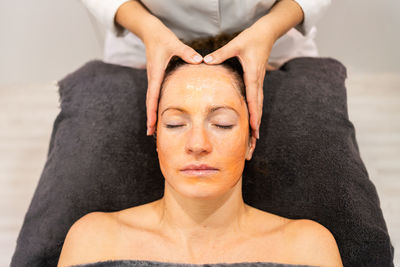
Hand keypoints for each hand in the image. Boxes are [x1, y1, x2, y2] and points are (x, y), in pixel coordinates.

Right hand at [143, 18, 202, 135]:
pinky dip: (155, 105)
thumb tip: (200, 60)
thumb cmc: (161, 38)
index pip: (152, 96)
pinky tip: (160, 112)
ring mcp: (154, 78)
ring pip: (151, 99)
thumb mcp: (174, 43)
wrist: (150, 32)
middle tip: (150, 133)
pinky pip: (155, 94)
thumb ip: (187, 52)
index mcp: (156, 74)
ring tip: (153, 128)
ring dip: (152, 113)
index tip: (151, 125)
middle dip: (150, 118)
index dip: (151, 112)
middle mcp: (153, 78)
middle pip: (150, 102)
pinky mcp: (156, 77)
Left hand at [202, 23, 277, 138]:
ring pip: (258, 108)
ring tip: (254, 141)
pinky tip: (253, 125)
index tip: (254, 130)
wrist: (266, 34)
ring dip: (256, 125)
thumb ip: (220, 53)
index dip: (253, 115)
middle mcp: (257, 83)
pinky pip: (256, 102)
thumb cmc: (251, 39)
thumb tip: (205, 60)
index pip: (253, 99)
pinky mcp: (257, 83)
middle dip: (256, 128)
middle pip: (258, 109)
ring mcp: (258, 84)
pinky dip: (255, 115)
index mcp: (253, 76)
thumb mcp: (235, 45)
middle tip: (253, 145)